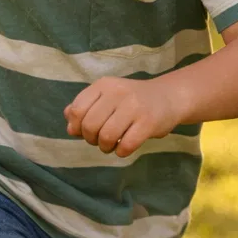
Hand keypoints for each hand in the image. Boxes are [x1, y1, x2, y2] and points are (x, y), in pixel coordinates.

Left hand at [64, 77, 182, 157]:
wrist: (168, 97)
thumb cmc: (132, 100)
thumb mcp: (107, 97)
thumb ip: (85, 108)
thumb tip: (69, 126)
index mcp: (104, 85)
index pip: (77, 109)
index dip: (76, 127)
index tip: (84, 132)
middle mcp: (118, 92)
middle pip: (89, 125)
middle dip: (91, 139)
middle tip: (100, 140)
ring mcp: (134, 107)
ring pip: (106, 136)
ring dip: (105, 147)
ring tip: (111, 145)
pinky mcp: (148, 122)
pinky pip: (126, 145)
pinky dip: (121, 152)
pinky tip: (125, 147)